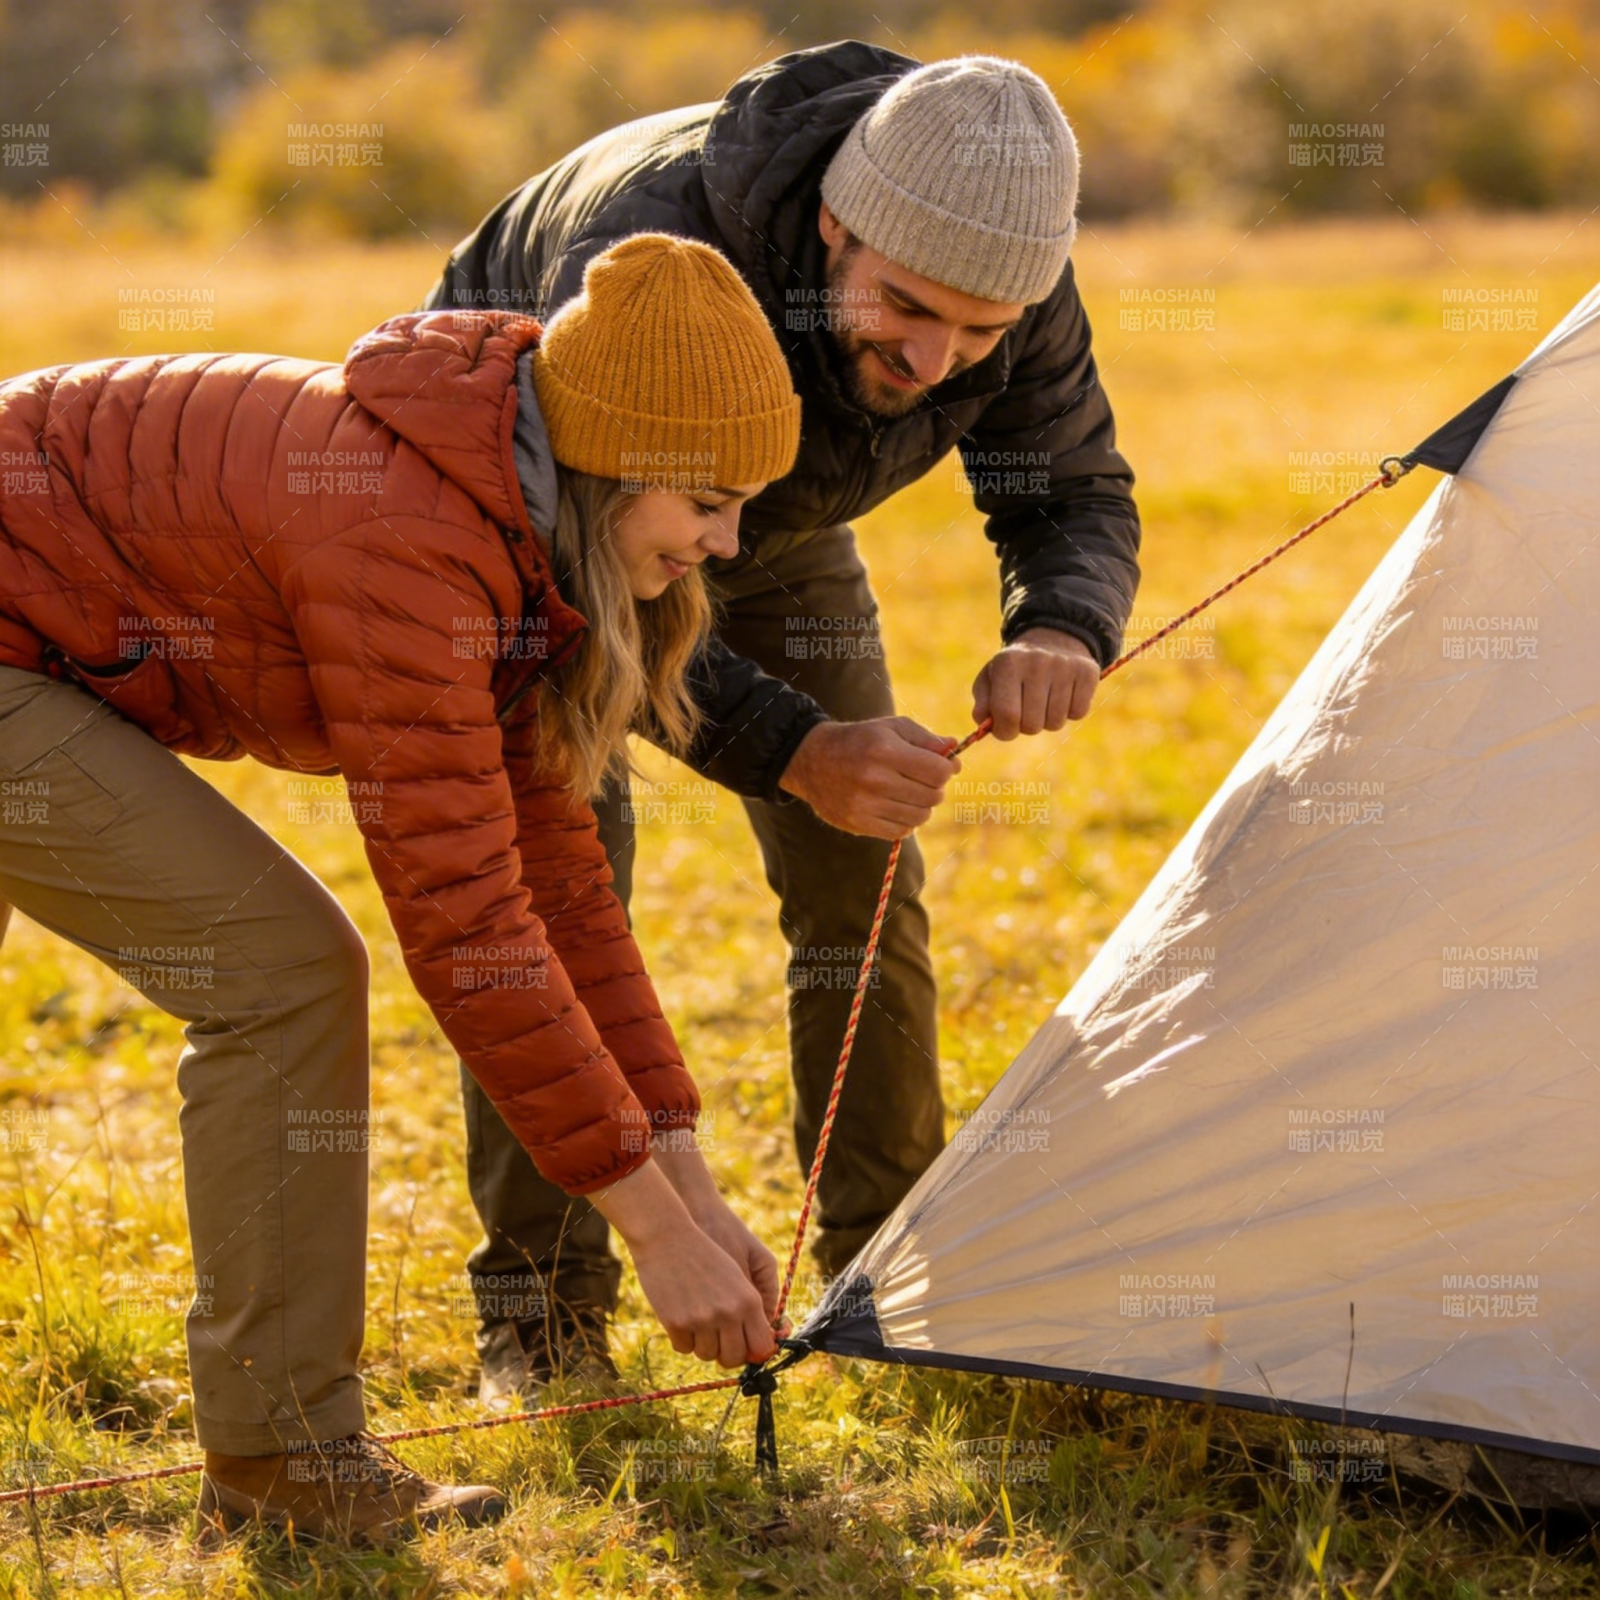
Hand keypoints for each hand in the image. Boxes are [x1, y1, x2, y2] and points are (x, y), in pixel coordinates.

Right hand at [589, 1157, 775, 1366]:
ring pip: (707, 1355)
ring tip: (697, 1319)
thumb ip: (754, 1306)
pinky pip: (684, 1349)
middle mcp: (728, 1313)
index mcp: (749, 1300)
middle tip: (718, 1338)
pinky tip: (680, 1316)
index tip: (744, 1347)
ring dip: (702, 1343)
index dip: (753, 1352)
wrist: (666, 1234)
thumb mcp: (737, 1272)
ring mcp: (701, 1320)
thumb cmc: (705, 1251)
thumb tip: (762, 1345)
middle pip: (733, 1358)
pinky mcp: (676, 1323)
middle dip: (726, 1352)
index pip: (761, 1347)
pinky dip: (682, 1338)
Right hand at [778, 716, 960, 839]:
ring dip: (922, 805)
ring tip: (909, 792)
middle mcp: (875, 780)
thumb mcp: (891, 728)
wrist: (812, 760)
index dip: (947, 769)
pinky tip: (896, 806)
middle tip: (923, 778)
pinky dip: (906, 821)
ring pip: (920, 816)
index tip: (941, 765)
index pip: (938, 772)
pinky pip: (901, 831)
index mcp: (885, 751)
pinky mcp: (859, 824)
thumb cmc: (860, 740)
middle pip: (933, 796)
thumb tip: (955, 749)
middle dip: (935, 787)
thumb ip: (926, 738)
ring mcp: (865, 805)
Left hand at [972, 628, 1099, 739]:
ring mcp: (1064, 665)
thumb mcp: (990, 679)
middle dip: (1027, 726)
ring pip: (1056, 723)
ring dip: (1049, 720)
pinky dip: (1070, 711)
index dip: (1004, 731)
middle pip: (1032, 724)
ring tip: (1045, 700)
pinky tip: (1063, 694)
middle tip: (1027, 710)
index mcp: (1007, 663)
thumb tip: (984, 722)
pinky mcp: (1087, 671)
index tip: (1006, 728)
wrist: (1052, 640)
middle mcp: (1036, 662)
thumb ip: (983, 704)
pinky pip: (1078, 713)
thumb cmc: (1015, 669)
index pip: (1007, 715)